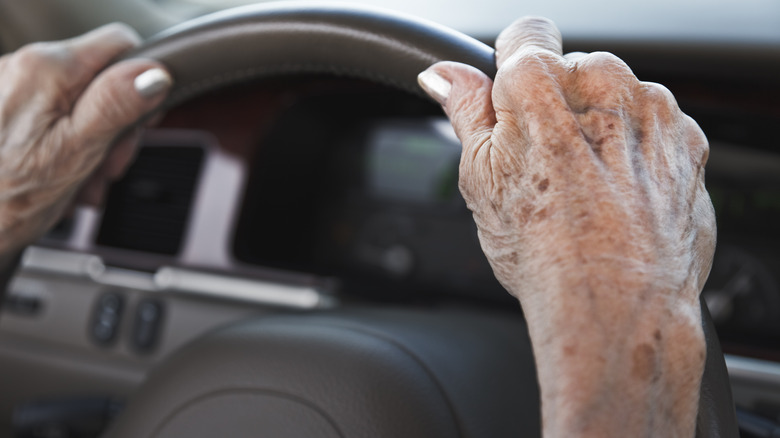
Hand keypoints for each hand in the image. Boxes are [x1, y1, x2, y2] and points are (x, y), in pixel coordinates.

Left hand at [0, 23, 171, 252]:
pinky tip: (60, 178)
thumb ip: (114, 106)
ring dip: (93, 144)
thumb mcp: (73, 153)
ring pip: (79, 102)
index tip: (140, 123)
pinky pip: (52, 117)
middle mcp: (22, 67)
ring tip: (80, 182)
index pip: (121, 45)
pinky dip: (65, 146)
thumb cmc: (3, 200)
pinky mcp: (4, 109)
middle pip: (101, 78)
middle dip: (115, 126)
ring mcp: (9, 88)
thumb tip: (153, 74)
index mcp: (47, 70)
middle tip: (106, 167)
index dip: (142, 84)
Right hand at [419, 17, 714, 436]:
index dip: (513, 71)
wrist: (615, 306)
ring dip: (602, 127)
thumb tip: (442, 76)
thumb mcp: (479, 178)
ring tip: (585, 188)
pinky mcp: (688, 140)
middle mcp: (604, 82)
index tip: (513, 101)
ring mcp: (652, 110)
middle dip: (559, 105)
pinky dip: (639, 151)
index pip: (525, 34)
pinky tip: (619, 195)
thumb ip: (464, 110)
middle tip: (546, 165)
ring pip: (617, 98)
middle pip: (574, 70)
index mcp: (541, 82)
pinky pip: (655, 127)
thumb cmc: (542, 250)